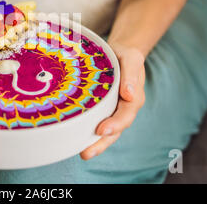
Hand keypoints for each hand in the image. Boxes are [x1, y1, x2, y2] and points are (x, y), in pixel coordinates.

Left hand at [80, 43, 145, 159]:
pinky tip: (73, 138)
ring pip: (104, 131)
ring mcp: (112, 110)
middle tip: (86, 153)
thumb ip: (132, 75)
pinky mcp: (100, 108)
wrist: (120, 51)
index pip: (125, 115)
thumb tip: (129, 95)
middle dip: (101, 143)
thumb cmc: (126, 55)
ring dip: (93, 143)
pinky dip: (86, 131)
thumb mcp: (132, 58)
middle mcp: (123, 108)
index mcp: (133, 98)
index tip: (102, 130)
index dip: (115, 124)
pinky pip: (94, 121)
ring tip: (81, 153)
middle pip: (114, 130)